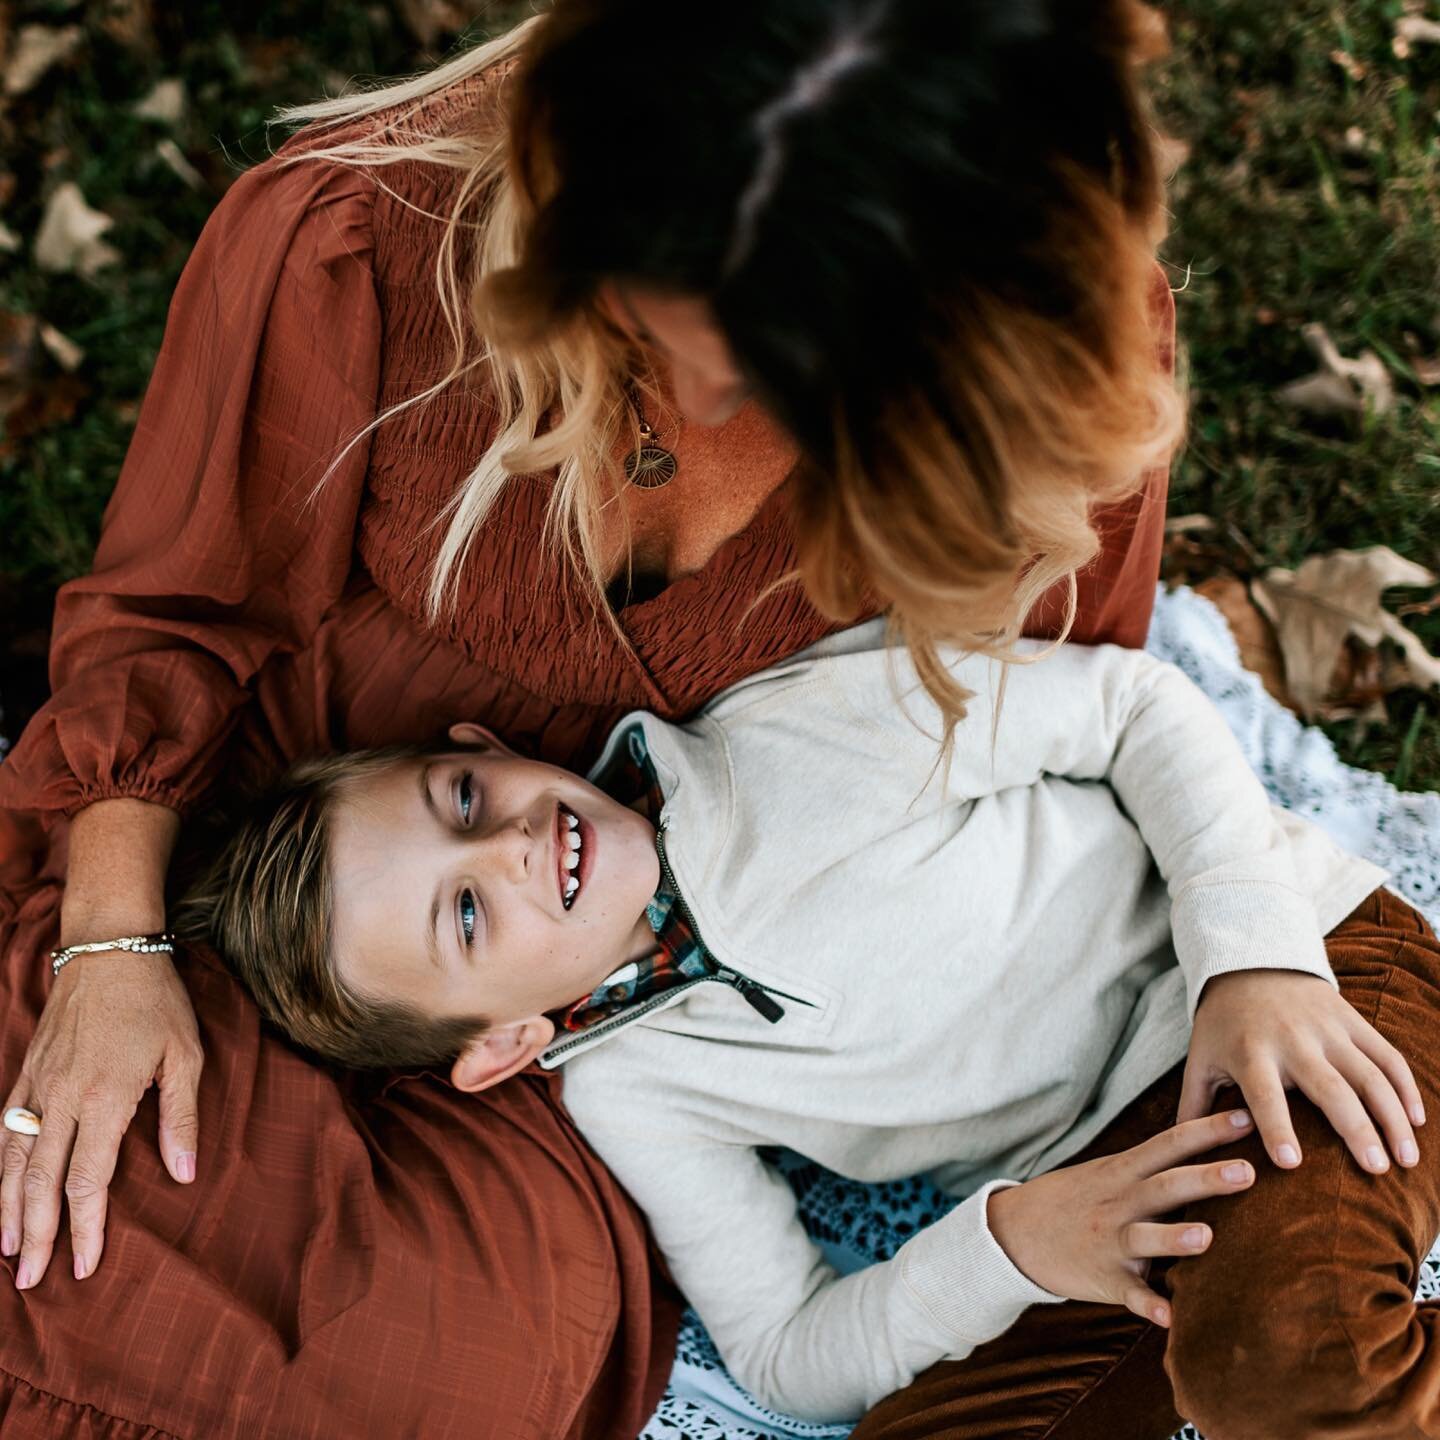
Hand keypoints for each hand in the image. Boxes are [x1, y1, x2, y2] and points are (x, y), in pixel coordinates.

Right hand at [1, 951, 202, 1287]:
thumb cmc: (156, 1002)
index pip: (87, 1180)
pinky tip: (0, 1190)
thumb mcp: (186, 1055)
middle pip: (41, 1182)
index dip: (84, 1228)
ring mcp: (38, 1084)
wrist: (110, 949)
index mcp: (105, 1098)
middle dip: (35, 1235)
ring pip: (13, 1160)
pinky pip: (4, 1128)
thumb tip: (185, 1174)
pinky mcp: (26, 1070)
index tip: (84, 1266)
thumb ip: (181, 1118)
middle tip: (31, 1280)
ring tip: (7, 1251)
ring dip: (7, 1208)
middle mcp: (63, 1097)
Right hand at [987, 1108, 1255, 1325]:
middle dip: (1206, 1178)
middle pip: (1166, 1185)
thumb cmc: (1075, 1200)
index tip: (1245, 1117)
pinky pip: (1129, 1294)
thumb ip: (1152, 1166)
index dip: (1207, 1130)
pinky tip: (1170, 1317)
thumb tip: (1210, 1151)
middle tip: (1247, 1171)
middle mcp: (1120, 1202)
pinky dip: (1149, 1305)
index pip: (1170, 1143)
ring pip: (1146, 1236)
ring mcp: (1110, 1240)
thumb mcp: (1108, 1173)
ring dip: (1174, 1237)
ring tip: (1206, 1237)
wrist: (1015, 1231)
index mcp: (1124, 1171)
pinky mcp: (1104, 1277)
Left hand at [1178, 969, 1424, 1175]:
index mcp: (1250, 1053)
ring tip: (1407, 1160)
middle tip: (1377, 1170)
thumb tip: (1181, 1157)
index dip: (1276, 1126)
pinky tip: (1418, 1121)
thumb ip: (1193, 1106)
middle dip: (1355, 1129)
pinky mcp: (1352, 1021)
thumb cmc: (1222, 1023)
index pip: (1263, 1094)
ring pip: (1370, 1075)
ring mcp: (1328, 1030)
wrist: (1250, 963)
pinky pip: (1387, 1055)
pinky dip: (1407, 1087)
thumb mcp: (1199, 1057)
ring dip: (1393, 1117)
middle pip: (1330, 1088)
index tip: (1291, 1163)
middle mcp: (1292, 1041)